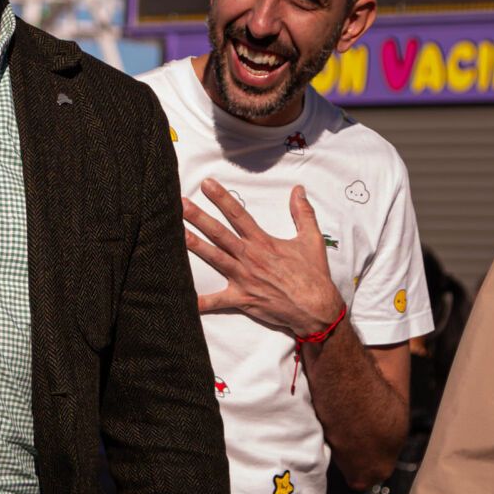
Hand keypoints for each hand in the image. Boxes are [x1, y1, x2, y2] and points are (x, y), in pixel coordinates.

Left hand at [186, 180, 343, 336]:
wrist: (316, 308)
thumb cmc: (313, 275)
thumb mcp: (312, 240)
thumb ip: (303, 213)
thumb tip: (299, 190)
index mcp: (263, 243)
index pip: (239, 215)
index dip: (222, 198)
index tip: (207, 185)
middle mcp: (250, 258)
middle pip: (220, 234)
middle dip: (199, 218)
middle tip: (180, 204)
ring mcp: (244, 278)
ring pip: (215, 258)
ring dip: (195, 246)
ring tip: (177, 234)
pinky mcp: (242, 298)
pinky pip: (218, 301)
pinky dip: (202, 302)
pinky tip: (185, 300)